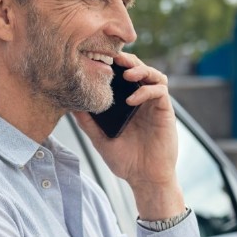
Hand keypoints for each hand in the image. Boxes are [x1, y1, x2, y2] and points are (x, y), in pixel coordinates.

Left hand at [73, 52, 184, 219]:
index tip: (97, 59)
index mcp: (126, 103)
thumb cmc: (125, 160)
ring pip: (153, 75)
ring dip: (140, 69)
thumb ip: (87, 122)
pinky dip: (146, 90)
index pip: (122, 75)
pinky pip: (160, 92)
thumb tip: (70, 105)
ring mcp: (154, 104)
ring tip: (125, 73)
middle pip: (138, 69)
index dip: (113, 65)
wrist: (145, 178)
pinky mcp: (165, 111)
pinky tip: (132, 100)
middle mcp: (141, 100)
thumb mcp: (100, 139)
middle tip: (112, 58)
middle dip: (127, 60)